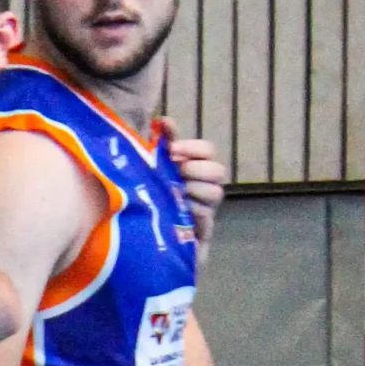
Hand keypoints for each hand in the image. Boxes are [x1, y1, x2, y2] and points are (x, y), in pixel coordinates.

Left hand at [163, 130, 225, 254]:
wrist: (146, 245)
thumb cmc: (151, 202)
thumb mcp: (154, 173)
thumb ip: (161, 146)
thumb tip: (163, 119)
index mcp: (194, 170)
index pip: (207, 151)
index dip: (193, 147)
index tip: (173, 149)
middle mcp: (205, 188)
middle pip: (218, 170)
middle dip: (196, 169)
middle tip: (177, 173)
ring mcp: (206, 210)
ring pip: (216, 193)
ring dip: (195, 190)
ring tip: (177, 193)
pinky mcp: (202, 232)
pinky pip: (207, 216)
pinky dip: (193, 211)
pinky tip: (179, 210)